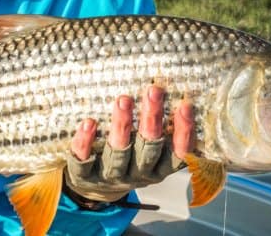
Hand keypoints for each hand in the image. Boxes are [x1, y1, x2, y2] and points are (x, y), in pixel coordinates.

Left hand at [66, 85, 195, 204]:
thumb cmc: (129, 157)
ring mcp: (112, 176)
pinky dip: (86, 141)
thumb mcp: (149, 147)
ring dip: (122, 125)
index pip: (178, 153)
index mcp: (159, 166)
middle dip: (152, 119)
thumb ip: (158, 124)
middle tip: (154, 91)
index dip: (183, 132)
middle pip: (149, 148)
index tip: (185, 106)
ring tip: (123, 100)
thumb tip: (167, 83)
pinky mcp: (86, 176)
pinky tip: (89, 123)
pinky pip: (85, 160)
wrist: (95, 186)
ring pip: (119, 152)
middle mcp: (139, 173)